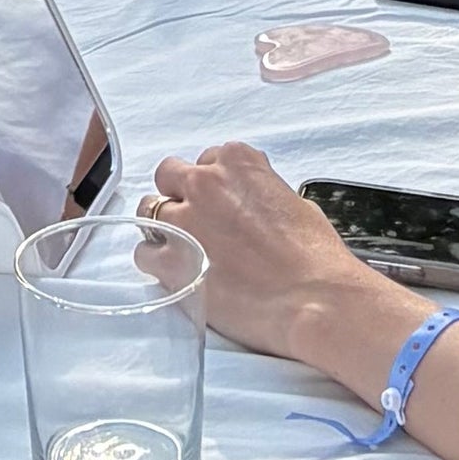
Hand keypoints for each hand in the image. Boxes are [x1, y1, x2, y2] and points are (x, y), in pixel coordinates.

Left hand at [144, 140, 401, 372]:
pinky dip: (156, 262)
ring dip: (163, 227)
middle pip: (169, 175)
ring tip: (181, 251)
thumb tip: (251, 205)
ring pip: (149, 211)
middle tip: (195, 223)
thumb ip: (260, 192)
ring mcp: (184, 220)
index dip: (213, 185)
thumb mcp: (293, 203)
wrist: (314, 300)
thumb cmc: (314, 257)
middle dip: (179, 195)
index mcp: (237, 161)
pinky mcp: (173, 261)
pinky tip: (176, 275)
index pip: (207, 160)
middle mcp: (205, 182)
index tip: (220, 205)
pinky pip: (144, 253)